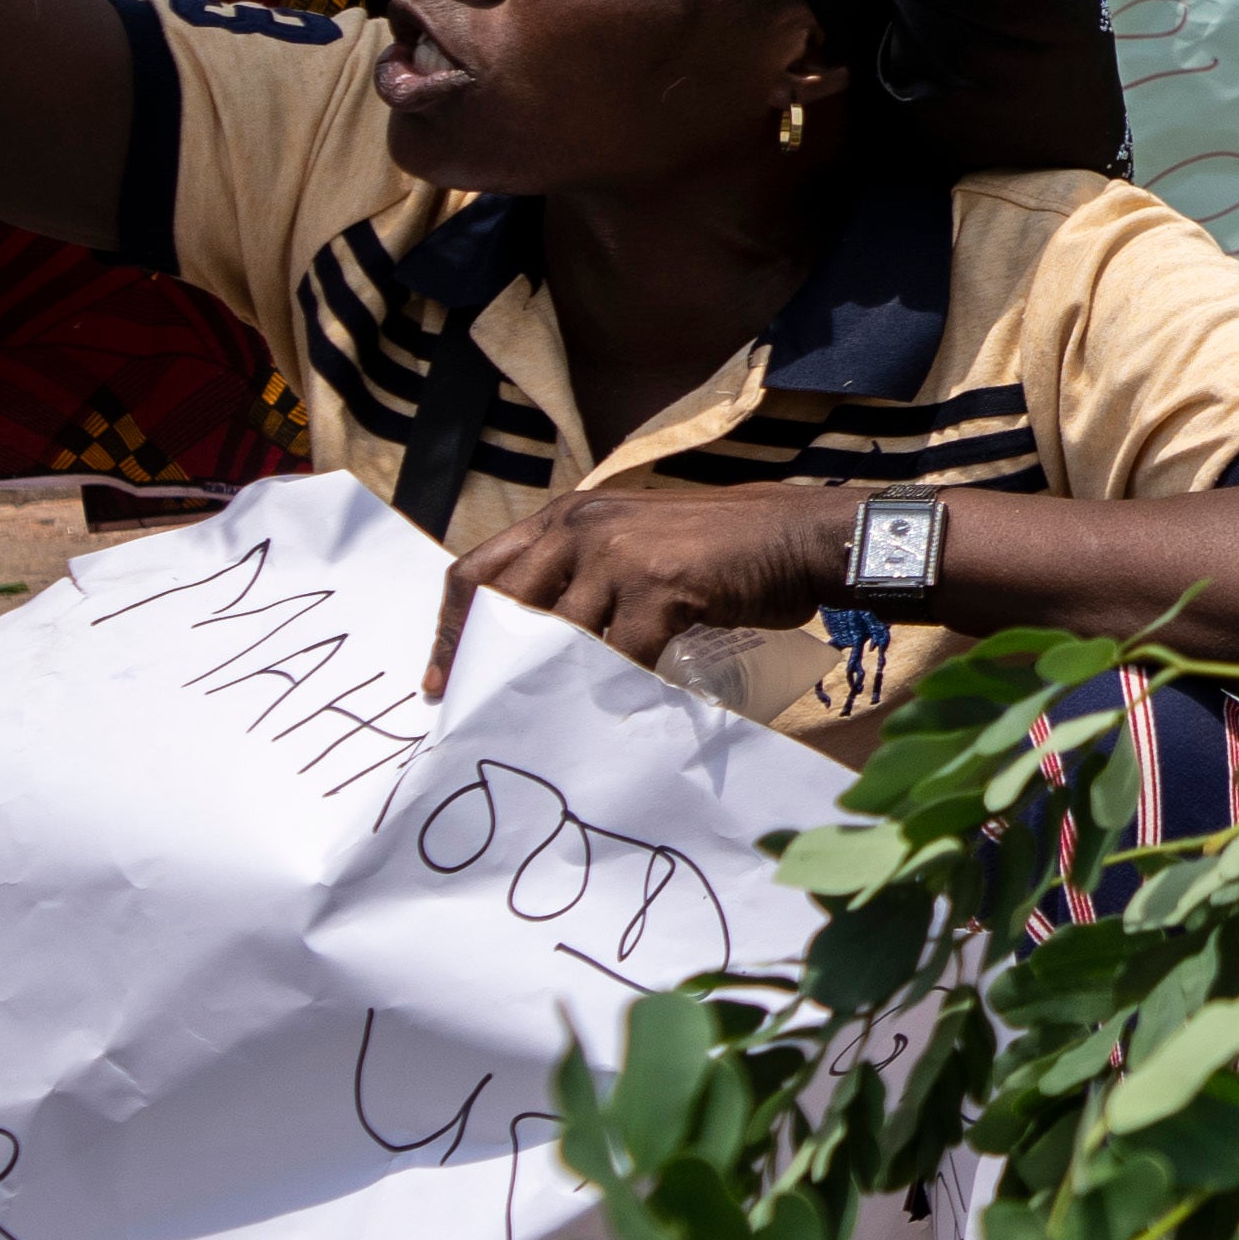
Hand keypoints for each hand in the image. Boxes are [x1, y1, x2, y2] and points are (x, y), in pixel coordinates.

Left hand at [422, 480, 859, 691]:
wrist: (796, 536)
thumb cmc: (721, 548)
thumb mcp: (636, 542)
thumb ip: (587, 573)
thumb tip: (542, 641)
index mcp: (568, 514)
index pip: (478, 569)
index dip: (451, 628)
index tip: (442, 678)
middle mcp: (580, 525)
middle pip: (500, 604)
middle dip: (484, 665)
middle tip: (479, 712)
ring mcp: (618, 554)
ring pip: (556, 637)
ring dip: (550, 686)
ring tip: (544, 725)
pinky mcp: (658, 587)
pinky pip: (618, 657)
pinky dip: (615, 691)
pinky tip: (615, 714)